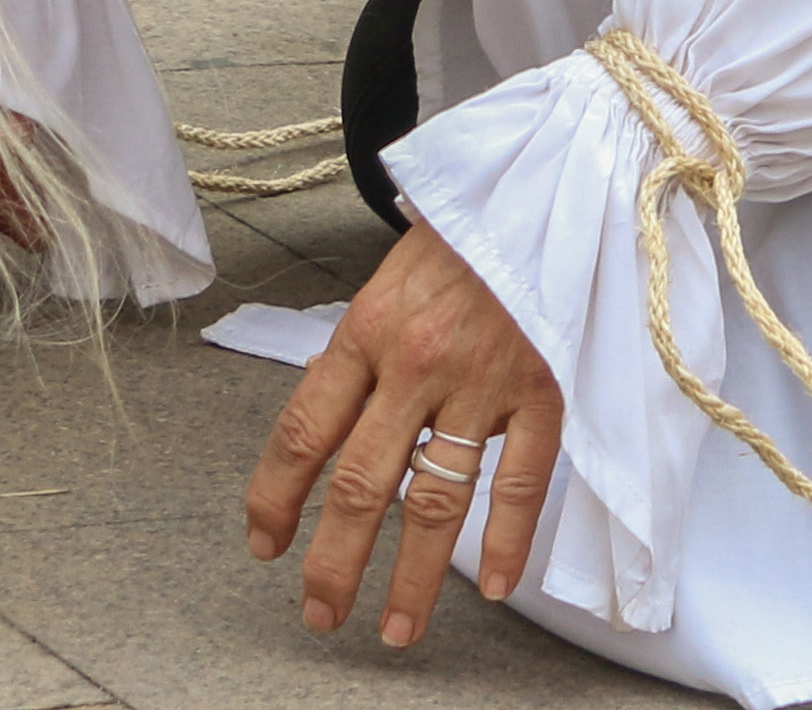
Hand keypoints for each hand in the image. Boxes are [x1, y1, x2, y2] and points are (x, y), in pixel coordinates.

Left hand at [246, 221, 567, 647]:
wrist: (547, 181)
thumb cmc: (462, 233)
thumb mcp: (387, 280)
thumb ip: (359, 355)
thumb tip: (325, 432)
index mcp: (367, 329)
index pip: (303, 432)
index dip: (275, 498)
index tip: (264, 545)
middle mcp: (416, 361)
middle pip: (361, 485)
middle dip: (334, 563)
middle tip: (319, 614)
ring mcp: (483, 379)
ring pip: (438, 499)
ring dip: (414, 577)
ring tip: (396, 631)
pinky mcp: (543, 388)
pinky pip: (523, 480)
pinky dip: (511, 540)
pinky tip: (499, 587)